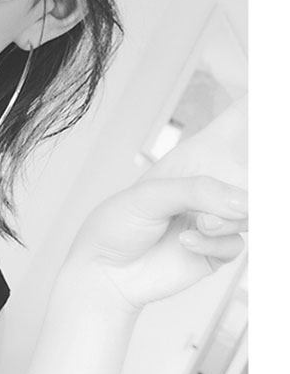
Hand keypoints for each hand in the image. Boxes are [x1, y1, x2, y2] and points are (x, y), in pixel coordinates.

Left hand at [62, 95, 247, 316]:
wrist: (105, 274)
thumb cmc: (115, 227)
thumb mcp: (149, 197)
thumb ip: (197, 192)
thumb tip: (244, 200)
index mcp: (190, 161)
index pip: (232, 127)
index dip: (254, 110)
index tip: (268, 99)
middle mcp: (207, 187)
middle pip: (253, 170)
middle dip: (260, 172)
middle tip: (240, 192)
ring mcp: (215, 218)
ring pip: (250, 211)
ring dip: (227, 218)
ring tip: (201, 223)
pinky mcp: (217, 249)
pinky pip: (236, 244)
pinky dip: (213, 244)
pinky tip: (186, 243)